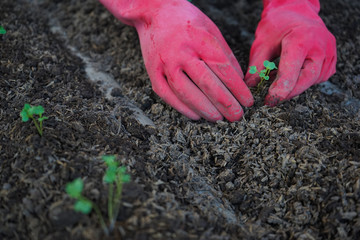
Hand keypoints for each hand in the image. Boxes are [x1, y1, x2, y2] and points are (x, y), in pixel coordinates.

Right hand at [99, 0, 252, 121]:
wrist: (154, 12)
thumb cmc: (187, 20)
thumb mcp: (211, 29)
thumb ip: (225, 54)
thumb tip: (238, 80)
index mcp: (200, 39)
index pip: (223, 69)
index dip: (237, 89)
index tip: (247, 102)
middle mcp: (182, 52)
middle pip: (207, 83)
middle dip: (225, 104)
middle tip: (237, 116)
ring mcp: (165, 63)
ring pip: (186, 92)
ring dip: (204, 109)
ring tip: (218, 119)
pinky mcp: (152, 71)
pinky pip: (166, 94)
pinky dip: (181, 108)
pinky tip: (195, 116)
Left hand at [244, 0, 336, 105]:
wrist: (295, 10)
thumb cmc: (278, 24)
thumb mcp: (261, 43)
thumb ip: (257, 66)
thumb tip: (250, 86)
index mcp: (301, 40)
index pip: (291, 71)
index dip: (280, 90)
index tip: (270, 101)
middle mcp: (320, 46)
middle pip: (307, 79)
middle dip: (289, 92)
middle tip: (273, 99)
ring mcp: (329, 51)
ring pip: (313, 80)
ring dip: (296, 86)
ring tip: (279, 80)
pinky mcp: (331, 57)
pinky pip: (319, 76)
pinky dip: (305, 80)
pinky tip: (293, 74)